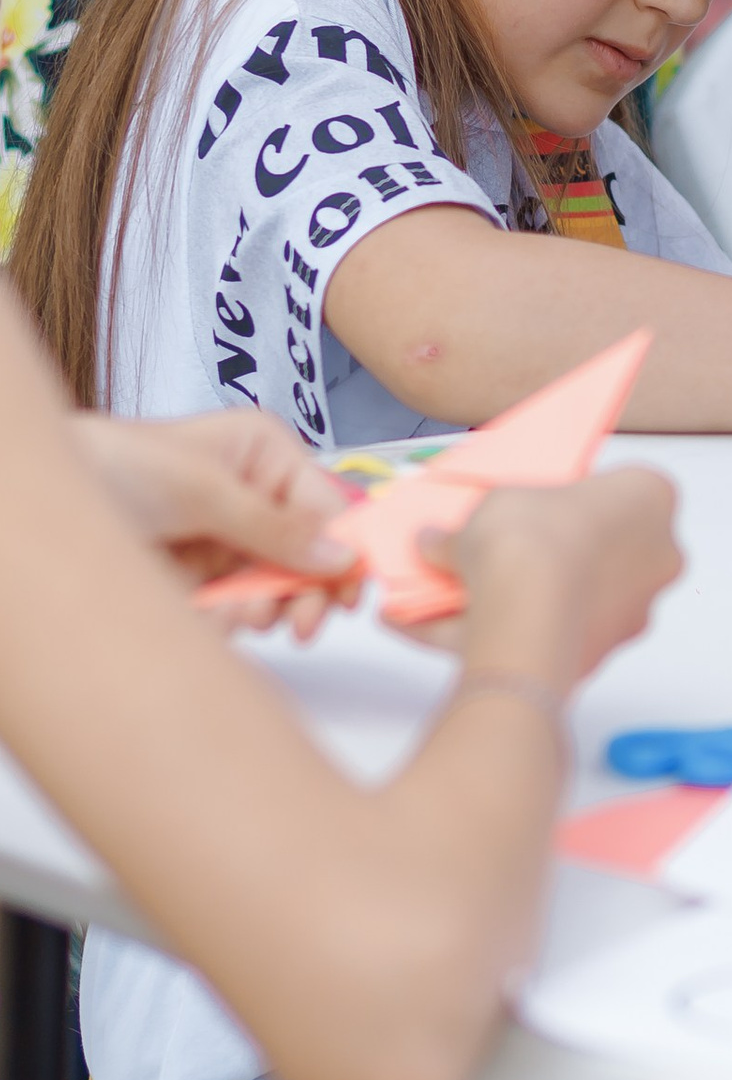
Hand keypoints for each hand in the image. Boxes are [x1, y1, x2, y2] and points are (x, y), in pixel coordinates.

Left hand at [71, 411, 356, 637]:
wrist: (32, 510)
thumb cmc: (112, 467)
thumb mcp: (203, 490)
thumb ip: (276, 528)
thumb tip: (342, 556)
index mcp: (264, 455)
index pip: (329, 504)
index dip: (346, 548)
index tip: (351, 593)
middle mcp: (253, 498)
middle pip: (310, 553)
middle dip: (303, 590)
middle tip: (300, 623)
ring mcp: (226, 542)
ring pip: (276, 588)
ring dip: (264, 608)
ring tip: (240, 614)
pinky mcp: (198, 582)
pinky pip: (238, 610)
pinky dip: (232, 622)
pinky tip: (217, 619)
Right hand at [444, 472, 682, 691]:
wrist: (528, 615)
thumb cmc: (534, 538)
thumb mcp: (494, 504)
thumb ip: (471, 525)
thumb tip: (439, 543)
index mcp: (651, 499)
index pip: (616, 491)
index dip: (568, 499)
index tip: (530, 507)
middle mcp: (658, 556)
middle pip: (599, 551)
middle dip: (548, 556)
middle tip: (494, 553)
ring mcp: (635, 611)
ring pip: (576, 601)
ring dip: (524, 599)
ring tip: (457, 598)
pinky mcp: (602, 656)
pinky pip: (550, 639)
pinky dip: (504, 635)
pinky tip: (449, 633)